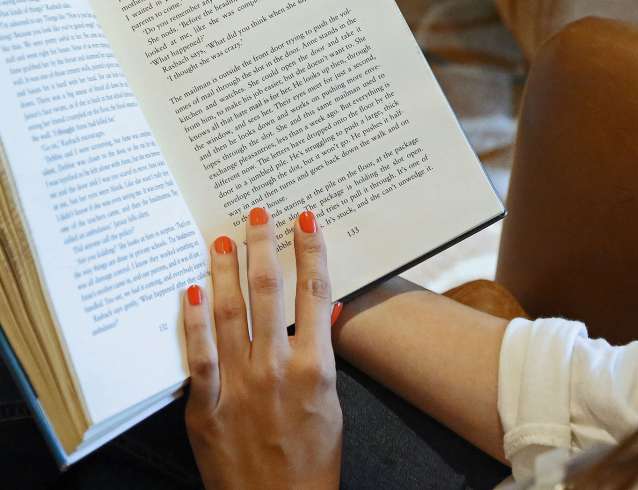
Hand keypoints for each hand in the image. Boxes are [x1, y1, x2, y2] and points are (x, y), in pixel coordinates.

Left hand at [183, 209, 342, 489]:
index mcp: (315, 367)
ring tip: (222, 239)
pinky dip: (194, 319)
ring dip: (226, 271)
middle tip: (256, 214)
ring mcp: (240, 385)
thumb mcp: (332, 404)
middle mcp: (277, 367)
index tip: (305, 221)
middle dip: (263, 247)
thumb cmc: (313, 459)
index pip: (313, 293)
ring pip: (231, 313)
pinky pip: (198, 353)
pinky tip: (191, 289)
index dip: (310, 252)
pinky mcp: (207, 405)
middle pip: (269, 292)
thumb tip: (324, 310)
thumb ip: (325, 353)